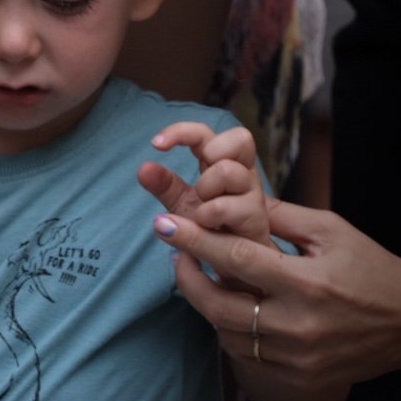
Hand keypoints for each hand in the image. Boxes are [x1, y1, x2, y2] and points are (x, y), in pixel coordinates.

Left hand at [141, 195, 400, 388]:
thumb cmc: (372, 269)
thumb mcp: (331, 231)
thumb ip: (279, 216)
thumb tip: (229, 198)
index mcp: (307, 283)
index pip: (235, 259)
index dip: (194, 240)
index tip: (165, 225)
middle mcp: (298, 325)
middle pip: (218, 306)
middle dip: (186, 278)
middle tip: (173, 253)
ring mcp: (298, 357)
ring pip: (226, 334)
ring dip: (205, 304)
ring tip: (197, 276)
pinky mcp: (300, 376)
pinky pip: (246, 355)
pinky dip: (228, 330)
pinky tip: (226, 306)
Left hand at [142, 121, 273, 249]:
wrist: (232, 268)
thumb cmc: (211, 232)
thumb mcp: (182, 206)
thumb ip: (165, 186)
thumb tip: (143, 168)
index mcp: (224, 165)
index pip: (209, 134)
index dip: (183, 131)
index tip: (156, 144)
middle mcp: (244, 175)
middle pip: (240, 139)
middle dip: (211, 156)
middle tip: (200, 186)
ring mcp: (253, 197)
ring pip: (230, 170)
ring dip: (206, 190)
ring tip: (202, 213)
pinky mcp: (257, 221)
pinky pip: (226, 206)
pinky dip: (207, 215)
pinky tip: (206, 227)